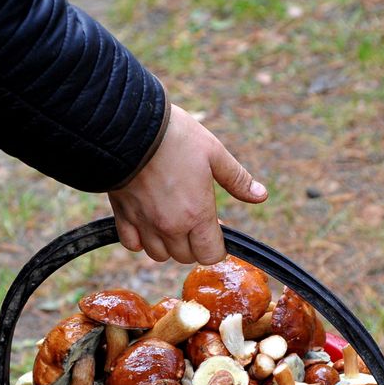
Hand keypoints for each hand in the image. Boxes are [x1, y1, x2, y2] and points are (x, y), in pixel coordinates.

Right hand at [108, 104, 266, 264]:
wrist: (128, 128)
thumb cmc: (175, 137)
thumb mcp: (214, 153)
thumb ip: (237, 179)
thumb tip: (260, 195)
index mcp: (197, 214)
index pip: (210, 255)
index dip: (215, 247)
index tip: (215, 231)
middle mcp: (170, 226)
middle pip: (185, 257)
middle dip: (193, 245)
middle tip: (193, 222)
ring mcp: (145, 224)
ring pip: (158, 255)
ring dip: (167, 245)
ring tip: (171, 223)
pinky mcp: (123, 216)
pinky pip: (133, 244)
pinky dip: (140, 240)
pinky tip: (147, 223)